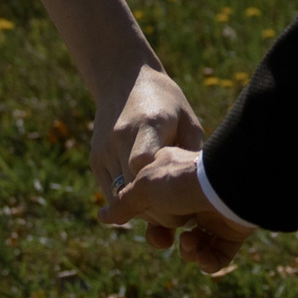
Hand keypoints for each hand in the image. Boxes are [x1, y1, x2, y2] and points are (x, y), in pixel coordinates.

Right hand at [93, 61, 201, 201]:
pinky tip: (148, 201)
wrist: (124, 80)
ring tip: (165, 209)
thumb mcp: (188, 122)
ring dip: (142, 211)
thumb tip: (202, 193)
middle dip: (157, 210)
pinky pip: (110, 194)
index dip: (162, 189)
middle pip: (132, 188)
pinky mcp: (95, 160)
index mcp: (149, 125)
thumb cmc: (167, 103)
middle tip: (181, 217)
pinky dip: (129, 203)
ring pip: (119, 198)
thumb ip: (190, 155)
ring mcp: (103, 150)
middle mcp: (120, 137)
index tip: (183, 199)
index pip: (144, 164)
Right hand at [105, 146, 254, 268]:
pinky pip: (219, 255)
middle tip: (164, 239)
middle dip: (165, 235)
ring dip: (189, 251)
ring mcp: (214, 211)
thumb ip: (124, 203)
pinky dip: (209, 261)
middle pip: (172, 224)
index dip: (147, 216)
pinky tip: (203, 255)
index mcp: (172, 176)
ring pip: (195, 243)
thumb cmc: (181, 181)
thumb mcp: (143, 188)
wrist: (227, 185)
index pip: (153, 200)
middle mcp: (193, 193)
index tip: (146, 221)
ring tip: (190, 244)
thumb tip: (102, 217)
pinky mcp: (233, 230)